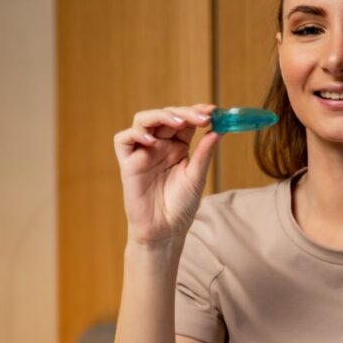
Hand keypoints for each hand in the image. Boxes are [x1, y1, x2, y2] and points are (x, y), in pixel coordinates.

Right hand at [113, 104, 219, 245]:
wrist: (165, 231)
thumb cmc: (181, 207)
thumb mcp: (197, 177)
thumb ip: (204, 153)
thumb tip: (219, 129)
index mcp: (178, 147)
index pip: (185, 120)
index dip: (197, 111)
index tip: (214, 111)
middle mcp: (160, 146)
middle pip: (166, 116)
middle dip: (184, 112)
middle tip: (202, 117)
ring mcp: (143, 152)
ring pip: (143, 120)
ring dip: (161, 116)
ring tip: (179, 122)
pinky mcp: (128, 164)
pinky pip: (123, 140)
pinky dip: (135, 134)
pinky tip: (151, 140)